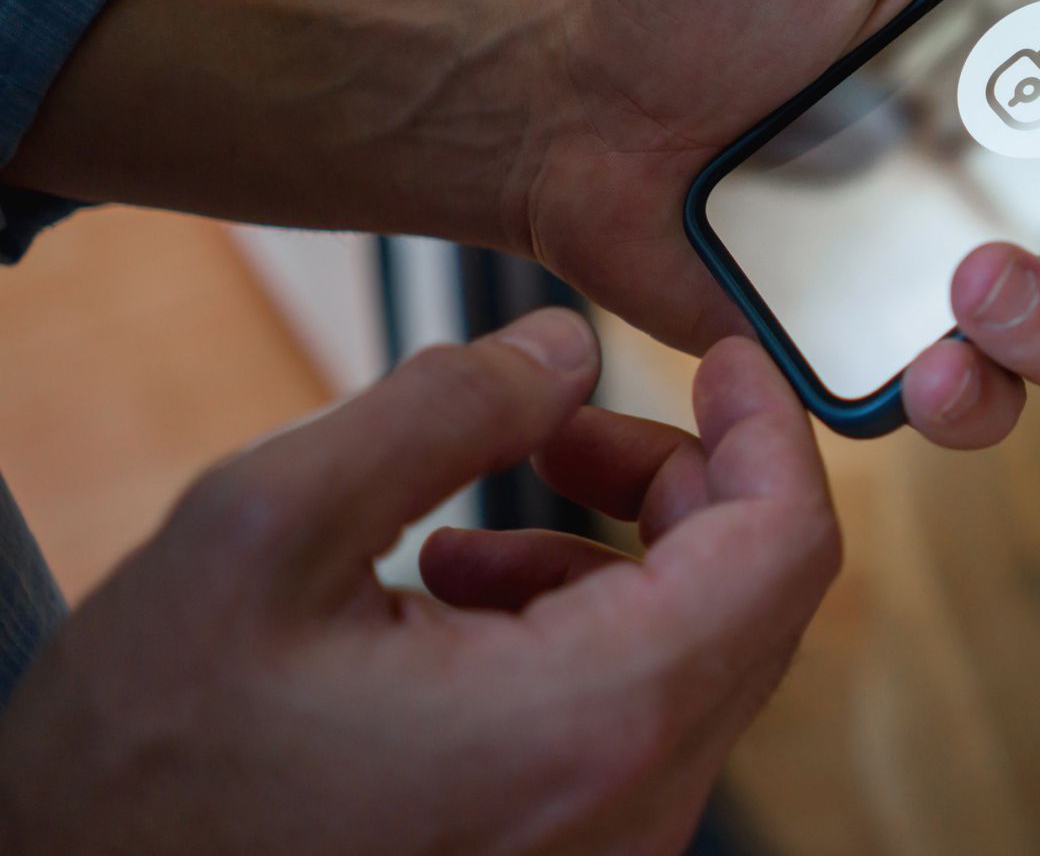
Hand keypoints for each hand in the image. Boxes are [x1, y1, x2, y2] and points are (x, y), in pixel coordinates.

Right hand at [0, 310, 838, 855]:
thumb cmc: (140, 761)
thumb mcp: (261, 530)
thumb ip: (441, 409)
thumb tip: (567, 348)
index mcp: (587, 725)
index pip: (785, 549)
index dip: (770, 428)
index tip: (724, 357)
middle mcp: (629, 812)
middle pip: (755, 600)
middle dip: (678, 483)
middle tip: (565, 430)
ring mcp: (606, 855)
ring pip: (697, 660)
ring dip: (615, 559)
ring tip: (473, 528)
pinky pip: (635, 728)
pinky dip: (583, 640)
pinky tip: (459, 606)